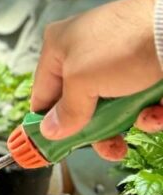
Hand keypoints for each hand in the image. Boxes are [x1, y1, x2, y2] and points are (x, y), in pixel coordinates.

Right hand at [31, 0, 162, 160]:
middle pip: (81, 105)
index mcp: (58, 46)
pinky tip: (157, 111)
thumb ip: (66, 110)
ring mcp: (117, 62)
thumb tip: (49, 131)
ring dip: (127, 122)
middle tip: (109, 148)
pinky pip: (140, 100)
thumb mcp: (83, 81)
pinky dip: (150, 111)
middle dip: (97, 131)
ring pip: (113, 107)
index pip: (44, 92)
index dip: (47, 121)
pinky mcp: (145, 71)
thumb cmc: (122, 46)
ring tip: (143, 123)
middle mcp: (85, 53)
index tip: (54, 148)